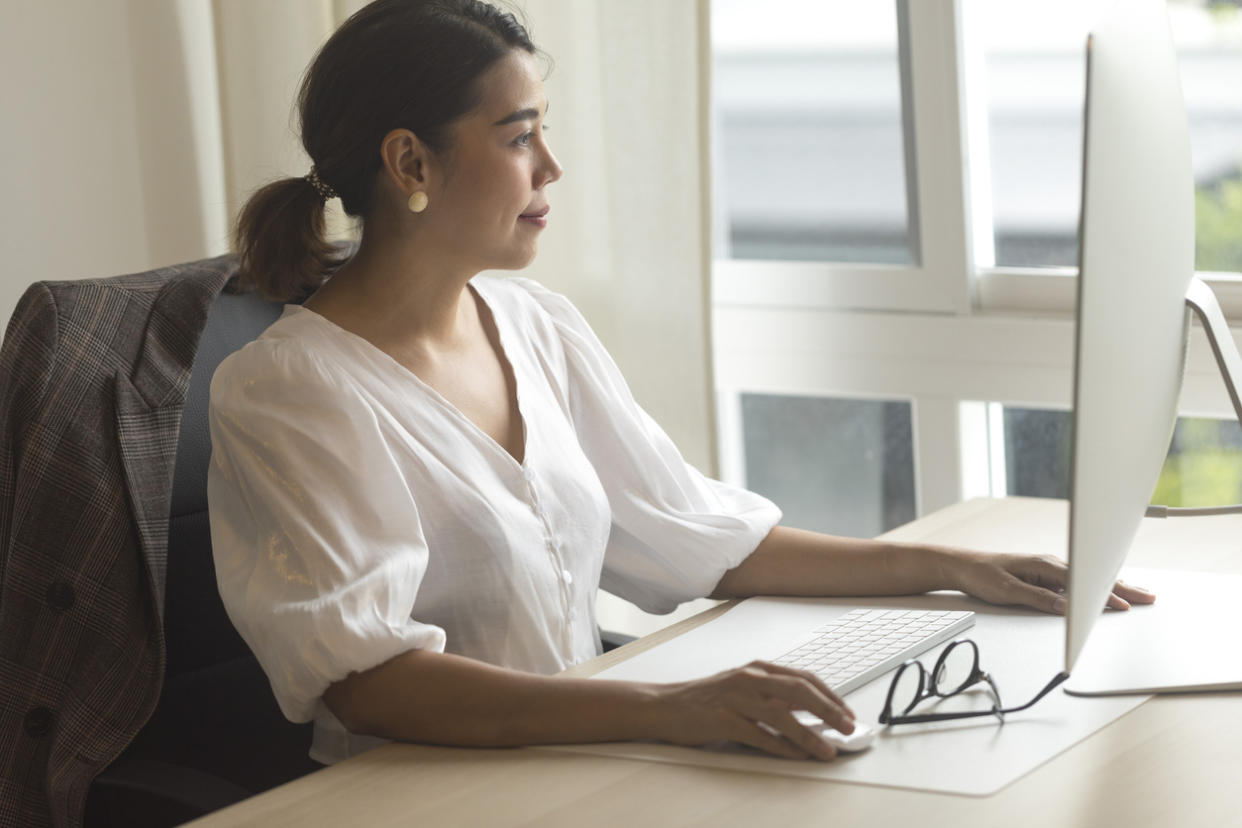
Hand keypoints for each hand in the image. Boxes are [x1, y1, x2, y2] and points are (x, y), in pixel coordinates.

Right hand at [648, 661, 854, 760]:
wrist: (664, 705)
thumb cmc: (705, 699)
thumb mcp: (741, 688)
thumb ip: (771, 695)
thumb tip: (807, 713)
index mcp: (756, 668)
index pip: (803, 678)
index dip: (829, 695)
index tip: (846, 712)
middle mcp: (748, 678)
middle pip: (799, 691)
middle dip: (829, 710)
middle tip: (847, 728)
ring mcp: (736, 698)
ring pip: (783, 715)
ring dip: (810, 735)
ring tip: (827, 750)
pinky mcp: (724, 720)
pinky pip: (760, 736)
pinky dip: (783, 748)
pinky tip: (797, 755)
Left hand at [945, 548, 1155, 613]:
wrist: (962, 565)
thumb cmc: (982, 575)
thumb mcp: (1008, 591)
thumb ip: (1039, 599)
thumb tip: (1066, 607)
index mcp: (1045, 565)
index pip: (1083, 582)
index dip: (1106, 595)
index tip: (1126, 605)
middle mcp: (1050, 564)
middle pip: (1093, 576)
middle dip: (1123, 587)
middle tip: (1150, 598)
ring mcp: (1049, 568)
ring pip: (1089, 578)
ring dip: (1115, 585)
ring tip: (1140, 594)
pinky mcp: (1044, 574)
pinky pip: (1078, 580)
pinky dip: (1098, 585)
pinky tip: (1108, 590)